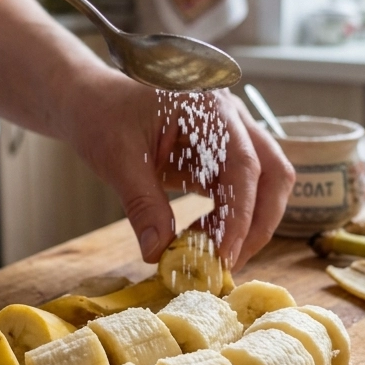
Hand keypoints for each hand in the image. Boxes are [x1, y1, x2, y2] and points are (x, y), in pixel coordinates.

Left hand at [67, 73, 294, 270]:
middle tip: (228, 263)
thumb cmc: (103, 116)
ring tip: (212, 255)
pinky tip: (203, 239)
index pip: (244, 164)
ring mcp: (230, 136)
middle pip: (273, 173)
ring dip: (246, 225)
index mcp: (210, 107)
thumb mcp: (118, 159)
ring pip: (264, 185)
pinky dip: (228, 220)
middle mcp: (231, 118)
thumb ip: (143, 205)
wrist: (91, 102)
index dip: (240, 214)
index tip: (225, 255)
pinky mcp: (221, 157)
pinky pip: (239, 192)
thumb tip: (158, 253)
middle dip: (257, 224)